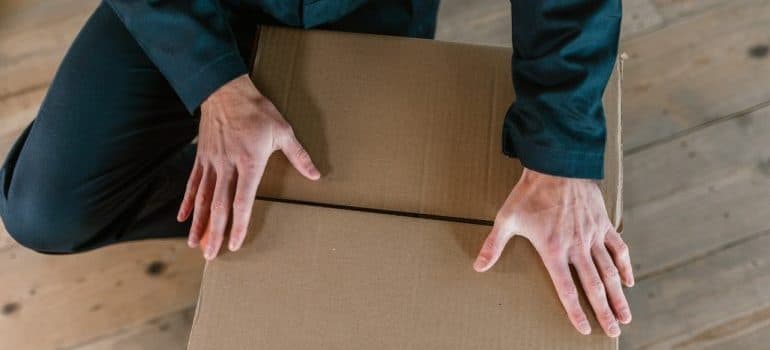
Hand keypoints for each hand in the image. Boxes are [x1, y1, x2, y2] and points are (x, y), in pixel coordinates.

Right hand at [176, 74, 319, 259]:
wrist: (226, 90)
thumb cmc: (257, 111)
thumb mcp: (284, 131)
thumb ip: (298, 156)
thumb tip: (316, 175)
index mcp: (249, 163)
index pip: (243, 201)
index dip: (239, 225)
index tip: (236, 244)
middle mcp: (227, 167)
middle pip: (220, 206)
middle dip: (216, 233)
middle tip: (212, 256)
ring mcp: (212, 163)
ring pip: (204, 199)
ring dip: (199, 224)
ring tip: (196, 245)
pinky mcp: (202, 157)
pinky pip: (193, 184)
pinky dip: (188, 202)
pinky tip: (183, 218)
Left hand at [473, 168, 632, 336]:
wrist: (556, 164)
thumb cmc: (529, 192)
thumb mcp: (507, 219)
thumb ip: (494, 245)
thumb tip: (478, 266)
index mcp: (553, 249)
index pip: (566, 288)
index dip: (575, 311)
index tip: (584, 328)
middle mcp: (577, 246)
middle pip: (593, 286)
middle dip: (604, 312)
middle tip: (613, 332)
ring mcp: (593, 235)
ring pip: (609, 272)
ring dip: (618, 296)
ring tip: (626, 317)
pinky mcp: (603, 223)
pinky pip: (618, 248)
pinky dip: (624, 266)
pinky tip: (628, 281)